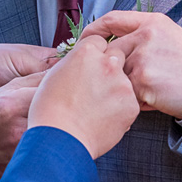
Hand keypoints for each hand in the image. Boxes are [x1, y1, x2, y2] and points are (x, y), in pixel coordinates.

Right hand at [28, 36, 138, 158]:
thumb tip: (82, 62)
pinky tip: (102, 118)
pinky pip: (129, 102)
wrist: (60, 140)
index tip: (90, 66)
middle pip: (117, 56)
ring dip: (115, 90)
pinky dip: (120, 110)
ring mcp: (122, 84)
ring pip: (125, 80)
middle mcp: (107, 63)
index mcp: (86, 52)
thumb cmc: (50, 111)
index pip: (99, 41)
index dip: (94, 54)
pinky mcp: (131, 105)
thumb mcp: (54, 75)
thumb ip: (73, 63)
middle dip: (109, 68)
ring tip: (95, 108)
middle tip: (95, 87)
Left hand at [78, 11, 181, 118]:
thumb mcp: (170, 35)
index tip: (86, 40)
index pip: (112, 19)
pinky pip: (126, 93)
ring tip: (151, 89)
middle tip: (126, 79)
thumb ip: (142, 33)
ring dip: (128, 86)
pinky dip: (136, 100)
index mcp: (152, 22)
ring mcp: (142, 59)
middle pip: (111, 52)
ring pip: (117, 74)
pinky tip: (155, 99)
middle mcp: (145, 36)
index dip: (94, 30)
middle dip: (115, 69)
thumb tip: (111, 40)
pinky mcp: (142, 82)